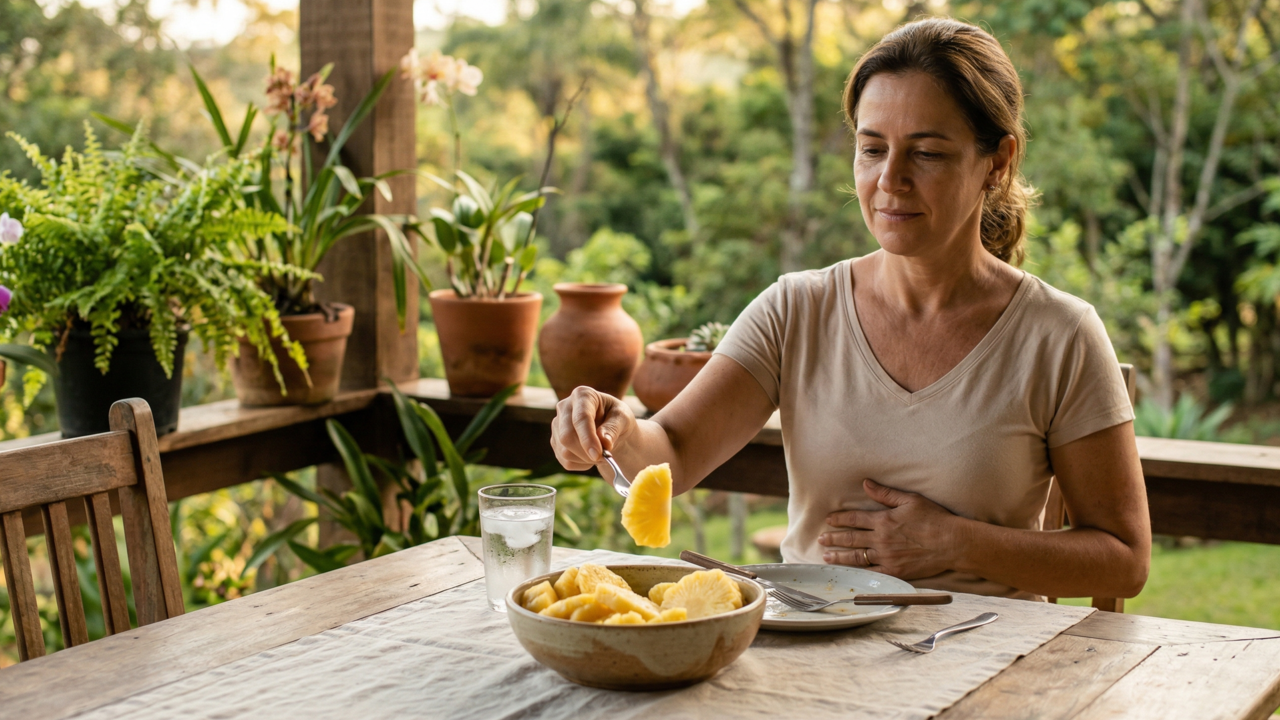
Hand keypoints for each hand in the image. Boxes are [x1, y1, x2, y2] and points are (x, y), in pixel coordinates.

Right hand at [550, 386, 636, 470]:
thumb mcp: (623, 418)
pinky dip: (581, 464)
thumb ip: (614, 429)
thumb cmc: (617, 418)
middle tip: (605, 458)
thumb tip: (604, 443)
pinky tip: (591, 456)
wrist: (609, 427)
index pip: (581, 418)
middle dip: (586, 452)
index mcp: (582, 395)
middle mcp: (564, 407)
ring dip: (586, 459)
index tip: (598, 454)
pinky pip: (565, 461)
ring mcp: (557, 425)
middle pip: (567, 436)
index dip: (588, 438)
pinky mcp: (555, 441)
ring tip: (601, 454)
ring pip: (565, 451)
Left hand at [818, 479, 957, 580]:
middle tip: (821, 539)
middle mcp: (881, 539)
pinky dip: (858, 572)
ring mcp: (887, 557)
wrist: (953, 543)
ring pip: (857, 557)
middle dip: (834, 539)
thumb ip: (885, 493)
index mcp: (883, 520)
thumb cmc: (934, 519)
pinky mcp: (895, 571)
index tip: (829, 520)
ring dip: (840, 556)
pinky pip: (872, 573)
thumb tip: (866, 483)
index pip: (854, 519)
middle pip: (851, 538)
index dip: (839, 519)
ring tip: (827, 556)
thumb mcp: (910, 500)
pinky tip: (848, 572)